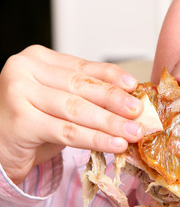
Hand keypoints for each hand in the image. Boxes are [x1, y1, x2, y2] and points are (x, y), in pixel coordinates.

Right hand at [0, 45, 144, 183]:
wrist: (2, 146)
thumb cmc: (34, 121)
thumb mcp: (62, 102)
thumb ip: (88, 95)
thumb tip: (131, 101)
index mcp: (38, 59)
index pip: (83, 67)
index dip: (112, 77)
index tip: (134, 86)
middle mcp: (24, 70)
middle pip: (81, 86)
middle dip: (115, 101)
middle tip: (139, 112)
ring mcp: (18, 94)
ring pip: (76, 109)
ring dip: (110, 122)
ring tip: (133, 132)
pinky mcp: (20, 121)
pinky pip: (67, 132)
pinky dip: (95, 139)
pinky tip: (114, 144)